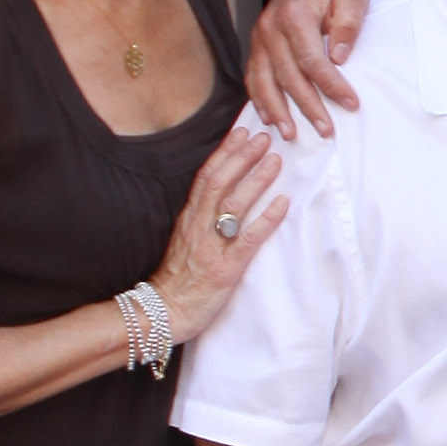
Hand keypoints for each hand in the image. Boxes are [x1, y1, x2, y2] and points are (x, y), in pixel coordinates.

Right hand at [146, 121, 286, 346]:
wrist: (162, 312)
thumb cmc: (176, 280)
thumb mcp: (183, 242)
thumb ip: (199, 220)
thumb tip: (219, 199)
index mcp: (188, 218)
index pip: (206, 177)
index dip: (225, 153)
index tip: (241, 132)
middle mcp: (198, 226)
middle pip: (220, 182)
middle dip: (243, 157)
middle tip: (264, 138)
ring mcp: (212, 246)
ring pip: (233, 204)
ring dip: (256, 180)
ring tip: (276, 161)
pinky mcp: (226, 268)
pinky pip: (248, 238)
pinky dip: (267, 218)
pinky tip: (284, 203)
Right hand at [244, 0, 371, 137]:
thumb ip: (348, 23)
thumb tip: (339, 56)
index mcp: (293, 13)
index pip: (311, 59)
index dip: (331, 85)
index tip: (351, 104)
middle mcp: (270, 26)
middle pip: (288, 75)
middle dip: (308, 106)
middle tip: (326, 131)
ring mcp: (260, 37)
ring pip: (264, 80)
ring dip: (277, 110)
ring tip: (291, 135)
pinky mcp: (258, 45)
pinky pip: (253, 76)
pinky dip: (259, 98)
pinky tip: (269, 118)